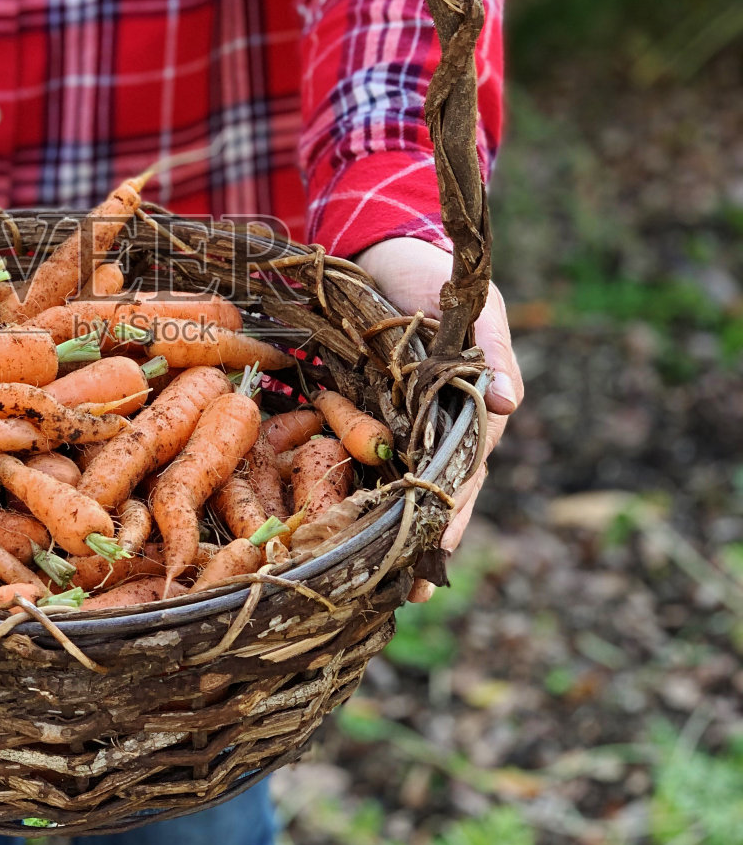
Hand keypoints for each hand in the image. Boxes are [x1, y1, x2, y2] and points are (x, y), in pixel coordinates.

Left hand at [354, 237, 522, 601]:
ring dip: (387, 534)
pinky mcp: (359, 416)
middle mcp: (435, 429)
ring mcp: (397, 427)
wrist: (384, 250)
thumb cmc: (437, 280)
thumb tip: (508, 403)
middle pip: (432, 497)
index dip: (453, 515)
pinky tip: (335, 533)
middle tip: (409, 594)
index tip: (437, 553)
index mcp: (469, 413)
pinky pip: (356, 463)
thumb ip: (490, 353)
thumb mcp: (474, 309)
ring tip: (374, 586)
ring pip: (396, 490)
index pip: (465, 475)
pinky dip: (351, 496)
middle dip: (420, 543)